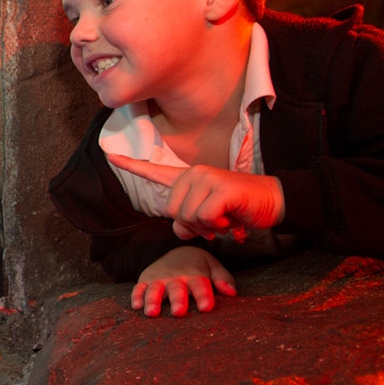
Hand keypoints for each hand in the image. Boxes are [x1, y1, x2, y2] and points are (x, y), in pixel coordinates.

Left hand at [107, 153, 284, 240]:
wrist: (274, 202)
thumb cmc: (239, 210)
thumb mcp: (208, 220)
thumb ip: (188, 223)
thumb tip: (180, 228)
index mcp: (188, 179)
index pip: (154, 171)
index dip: (131, 166)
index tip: (109, 156)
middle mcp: (193, 174)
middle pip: (171, 212)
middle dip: (192, 225)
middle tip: (216, 220)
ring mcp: (206, 178)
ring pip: (186, 217)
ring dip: (207, 226)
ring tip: (225, 216)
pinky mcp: (219, 188)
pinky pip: (204, 217)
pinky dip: (218, 224)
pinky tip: (231, 216)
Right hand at [132, 246, 236, 316]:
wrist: (172, 249)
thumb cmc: (196, 265)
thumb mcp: (212, 266)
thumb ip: (222, 278)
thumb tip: (231, 293)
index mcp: (195, 275)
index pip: (201, 285)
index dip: (203, 296)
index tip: (206, 307)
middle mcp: (176, 278)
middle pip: (177, 289)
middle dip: (177, 300)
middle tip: (178, 312)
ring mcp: (158, 279)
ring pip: (154, 290)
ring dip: (152, 300)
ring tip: (151, 313)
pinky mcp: (145, 281)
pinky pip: (139, 288)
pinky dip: (136, 296)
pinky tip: (136, 306)